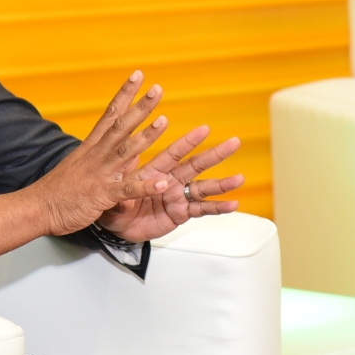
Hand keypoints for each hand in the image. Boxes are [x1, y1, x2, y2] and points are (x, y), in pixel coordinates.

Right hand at [0, 72, 171, 254]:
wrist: (37, 208)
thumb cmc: (58, 190)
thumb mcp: (80, 165)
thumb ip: (103, 156)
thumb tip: (126, 151)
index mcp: (92, 146)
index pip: (110, 114)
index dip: (125, 94)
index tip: (137, 75)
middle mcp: (97, 155)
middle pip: (121, 125)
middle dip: (140, 107)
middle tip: (158, 89)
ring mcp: (100, 173)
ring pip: (126, 150)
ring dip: (146, 136)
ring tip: (164, 121)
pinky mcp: (102, 195)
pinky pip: (127, 190)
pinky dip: (145, 186)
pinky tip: (162, 182)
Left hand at [97, 123, 244, 243]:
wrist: (118, 224)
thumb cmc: (116, 202)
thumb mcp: (115, 194)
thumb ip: (125, 190)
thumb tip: (127, 187)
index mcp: (156, 170)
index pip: (174, 153)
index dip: (189, 141)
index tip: (204, 129)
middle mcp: (171, 180)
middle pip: (196, 165)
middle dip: (215, 154)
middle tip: (234, 142)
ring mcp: (178, 196)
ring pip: (204, 187)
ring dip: (222, 183)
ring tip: (239, 178)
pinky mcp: (182, 213)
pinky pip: (202, 210)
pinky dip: (217, 208)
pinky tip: (232, 205)